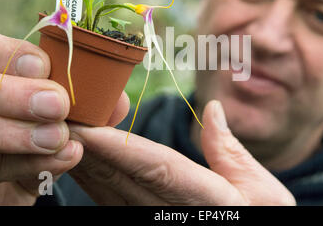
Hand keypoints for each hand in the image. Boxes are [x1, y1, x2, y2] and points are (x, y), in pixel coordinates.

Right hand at [0, 28, 84, 204]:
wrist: (27, 169)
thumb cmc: (49, 126)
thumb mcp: (67, 108)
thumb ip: (86, 100)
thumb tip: (118, 102)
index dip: (9, 55)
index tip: (42, 66)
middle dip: (14, 94)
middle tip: (57, 105)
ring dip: (16, 133)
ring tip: (59, 137)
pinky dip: (26, 164)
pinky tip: (59, 158)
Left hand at [68, 100, 295, 204]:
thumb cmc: (262, 221)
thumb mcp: (262, 191)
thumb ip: (229, 148)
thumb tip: (213, 107)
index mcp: (204, 201)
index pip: (155, 170)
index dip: (119, 150)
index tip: (88, 128)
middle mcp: (172, 215)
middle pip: (122, 179)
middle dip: (88, 147)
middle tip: (60, 114)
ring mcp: (152, 222)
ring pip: (108, 191)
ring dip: (82, 159)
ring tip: (60, 127)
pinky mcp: (144, 223)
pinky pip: (109, 200)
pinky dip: (90, 176)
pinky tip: (76, 155)